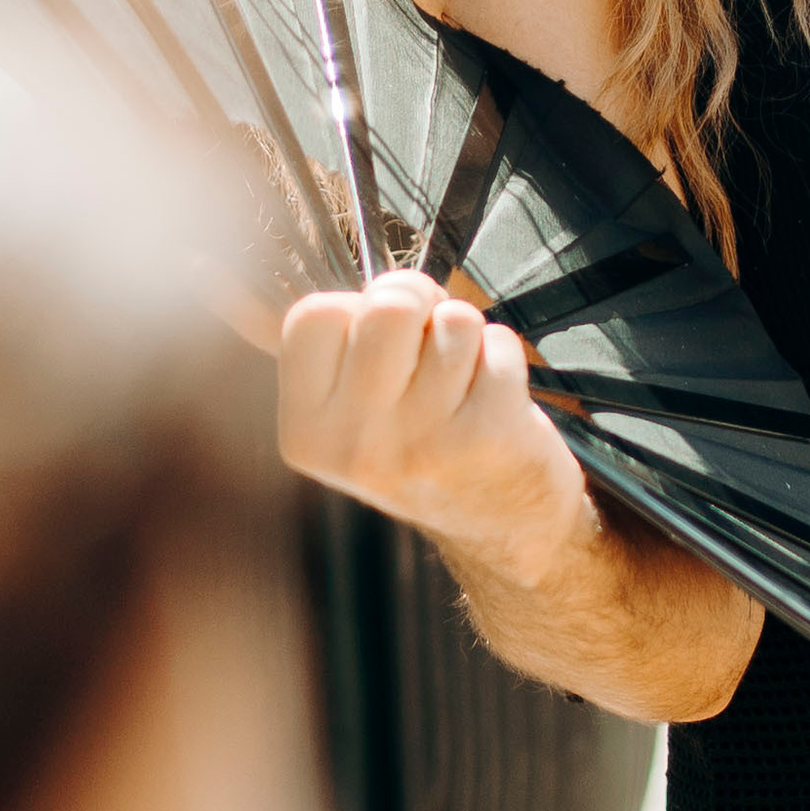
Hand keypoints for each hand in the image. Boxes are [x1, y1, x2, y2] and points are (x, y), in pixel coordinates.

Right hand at [277, 273, 591, 589]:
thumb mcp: (357, 413)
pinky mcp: (485, 436)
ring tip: (463, 385)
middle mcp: (355, 444)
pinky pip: (497, 344)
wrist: (502, 530)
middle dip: (420, 306)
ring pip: (451, 320)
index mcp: (306, 433)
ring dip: (466, 338)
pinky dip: (503, 358)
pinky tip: (496, 402)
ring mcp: (421, 443)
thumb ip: (348, 342)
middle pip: (387, 305)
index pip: (313, 315)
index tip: (378, 343)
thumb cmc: (426, 445)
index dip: (356, 309)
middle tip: (430, 348)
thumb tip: (361, 280)